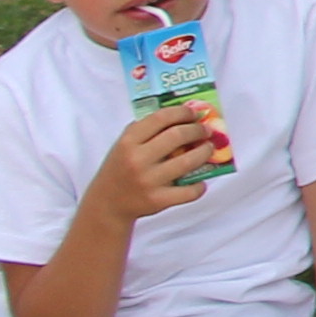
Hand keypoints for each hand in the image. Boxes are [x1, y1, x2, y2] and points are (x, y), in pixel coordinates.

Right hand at [92, 107, 224, 224]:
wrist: (107, 204)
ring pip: (189, 162)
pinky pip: (190, 191)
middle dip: (198, 130)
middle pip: (178, 136)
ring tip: (208, 148)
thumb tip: (183, 115)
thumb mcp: (124, 145)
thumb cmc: (120, 169)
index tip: (194, 113)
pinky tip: (200, 180)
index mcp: (128, 142)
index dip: (183, 112)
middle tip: (206, 130)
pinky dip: (200, 185)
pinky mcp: (158, 200)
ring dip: (205, 152)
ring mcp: (148, 181)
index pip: (161, 118)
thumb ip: (146, 130)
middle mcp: (137, 160)